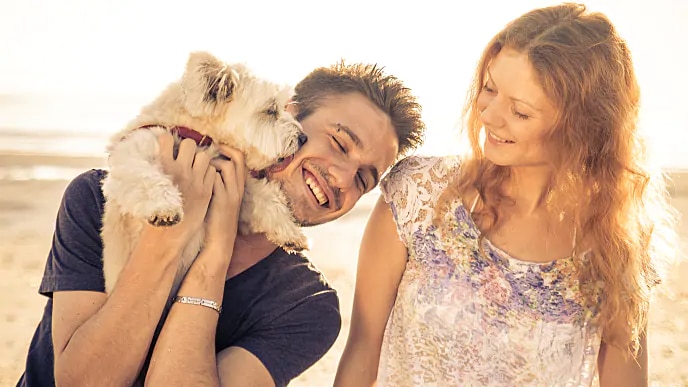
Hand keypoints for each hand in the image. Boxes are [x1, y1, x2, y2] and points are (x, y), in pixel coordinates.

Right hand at [156, 133, 215, 243]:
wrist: (167, 234)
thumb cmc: (153, 211)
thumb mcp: (148, 186)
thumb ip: (156, 169)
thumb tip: (159, 156)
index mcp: (162, 167)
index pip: (166, 139)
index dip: (168, 142)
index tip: (169, 148)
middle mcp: (179, 170)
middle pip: (189, 144)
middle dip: (188, 150)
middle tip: (186, 159)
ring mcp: (195, 180)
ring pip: (204, 156)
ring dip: (200, 161)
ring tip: (195, 170)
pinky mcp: (206, 190)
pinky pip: (212, 171)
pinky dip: (208, 174)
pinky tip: (202, 182)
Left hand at [203, 145, 246, 260]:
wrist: (220, 241)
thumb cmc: (216, 220)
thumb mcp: (221, 199)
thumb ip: (218, 184)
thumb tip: (205, 168)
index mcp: (239, 186)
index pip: (240, 159)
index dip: (229, 149)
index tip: (215, 146)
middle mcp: (238, 187)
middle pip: (238, 158)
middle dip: (224, 148)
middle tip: (210, 146)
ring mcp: (231, 193)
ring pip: (227, 166)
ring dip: (212, 161)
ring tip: (200, 164)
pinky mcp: (221, 200)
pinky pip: (216, 178)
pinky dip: (206, 173)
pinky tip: (195, 176)